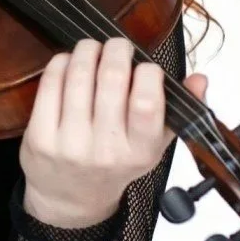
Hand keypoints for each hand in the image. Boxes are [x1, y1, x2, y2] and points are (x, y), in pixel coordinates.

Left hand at [19, 37, 207, 227]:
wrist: (70, 196)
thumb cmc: (114, 163)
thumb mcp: (153, 146)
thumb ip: (178, 112)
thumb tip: (199, 78)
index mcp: (139, 151)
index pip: (146, 103)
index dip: (147, 73)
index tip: (146, 65)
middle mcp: (105, 148)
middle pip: (111, 81)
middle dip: (116, 51)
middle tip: (117, 44)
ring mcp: (69, 143)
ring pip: (78, 78)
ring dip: (86, 51)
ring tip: (92, 46)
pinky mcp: (39, 137)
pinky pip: (50, 86)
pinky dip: (60, 64)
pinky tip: (68, 60)